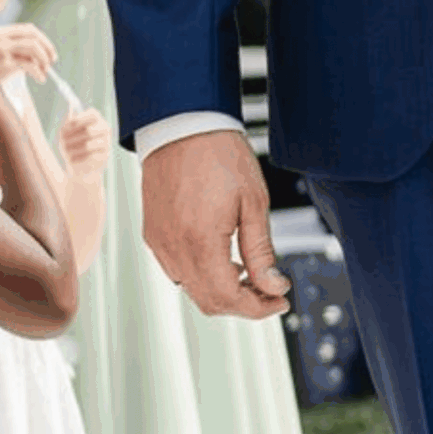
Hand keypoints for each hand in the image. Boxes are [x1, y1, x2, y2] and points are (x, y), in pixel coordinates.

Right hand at [0, 23, 57, 83]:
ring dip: (44, 58)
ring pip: (31, 46)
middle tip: (52, 61)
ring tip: (45, 70)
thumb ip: (15, 48)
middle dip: (47, 48)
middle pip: (33, 36)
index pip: (29, 29)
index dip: (44, 40)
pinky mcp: (0, 63)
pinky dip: (37, 71)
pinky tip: (40, 78)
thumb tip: (44, 56)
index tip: (50, 51)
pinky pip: (27, 64)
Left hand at [58, 104, 111, 179]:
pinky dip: (78, 158)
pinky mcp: (105, 155)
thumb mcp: (65, 135)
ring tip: (65, 152)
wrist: (78, 167)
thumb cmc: (71, 148)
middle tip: (62, 142)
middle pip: (89, 130)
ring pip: (88, 145)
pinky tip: (72, 160)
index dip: (81, 118)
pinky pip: (90, 156)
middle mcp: (104, 129)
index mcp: (96, 120)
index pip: (93, 114)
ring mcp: (107, 142)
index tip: (69, 124)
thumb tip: (70, 110)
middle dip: (72, 137)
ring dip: (73, 149)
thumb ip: (68, 123)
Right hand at [140, 129, 289, 319]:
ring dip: (222, 291)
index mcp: (200, 241)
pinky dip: (202, 276)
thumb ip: (260, 250)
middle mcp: (173, 248)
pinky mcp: (152, 235)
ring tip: (251, 273)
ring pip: (191, 289)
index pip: (228, 298)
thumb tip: (273, 286)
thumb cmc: (220, 155)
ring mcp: (159, 243)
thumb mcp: (253, 202)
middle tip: (270, 291)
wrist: (182, 126)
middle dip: (242, 305)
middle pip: (208, 302)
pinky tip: (224, 259)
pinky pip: (177, 271)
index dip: (257, 307)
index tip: (279, 301)